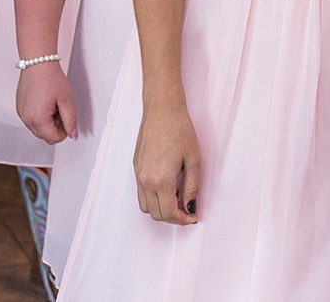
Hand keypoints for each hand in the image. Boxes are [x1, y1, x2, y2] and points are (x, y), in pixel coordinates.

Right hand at [17, 61, 77, 143]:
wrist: (38, 62)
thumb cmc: (50, 77)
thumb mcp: (66, 99)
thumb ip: (71, 120)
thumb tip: (73, 134)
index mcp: (38, 119)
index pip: (54, 138)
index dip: (65, 131)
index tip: (68, 120)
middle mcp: (26, 119)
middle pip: (44, 136)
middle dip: (55, 127)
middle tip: (61, 110)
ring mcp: (21, 113)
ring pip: (38, 128)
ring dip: (48, 122)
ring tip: (53, 104)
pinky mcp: (20, 108)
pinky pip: (31, 119)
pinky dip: (40, 115)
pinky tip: (45, 102)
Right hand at [133, 102, 201, 224]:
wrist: (162, 109)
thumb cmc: (179, 130)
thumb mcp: (194, 160)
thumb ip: (192, 187)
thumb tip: (190, 206)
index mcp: (161, 180)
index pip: (169, 213)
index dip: (182, 220)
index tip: (192, 217)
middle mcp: (146, 181)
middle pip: (156, 214)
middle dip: (173, 217)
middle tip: (187, 210)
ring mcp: (138, 174)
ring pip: (146, 206)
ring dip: (161, 209)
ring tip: (177, 200)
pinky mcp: (136, 167)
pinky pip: (141, 193)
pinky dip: (152, 198)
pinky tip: (166, 189)